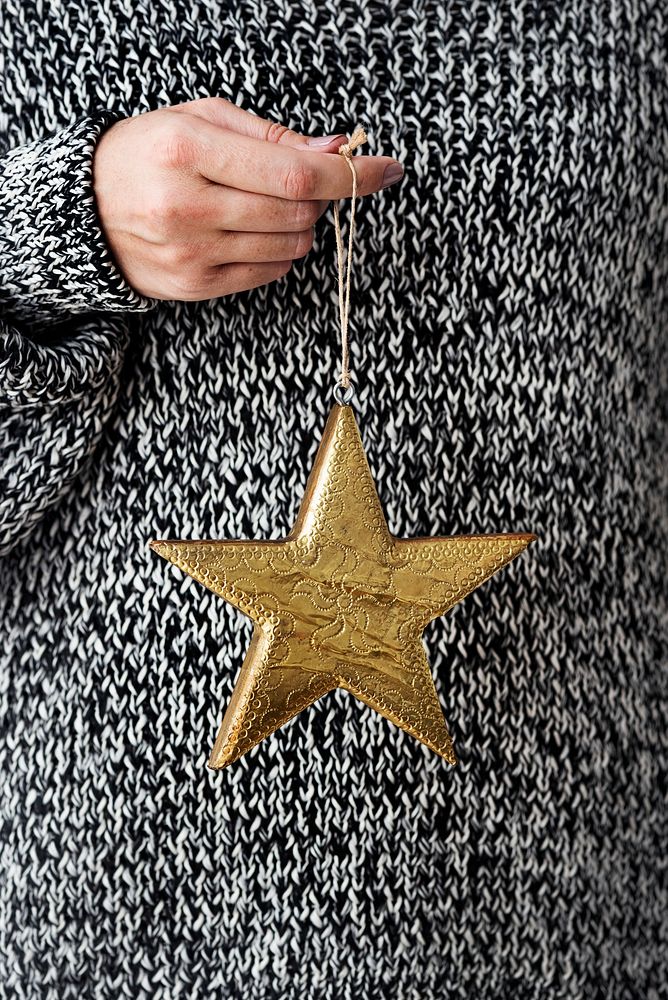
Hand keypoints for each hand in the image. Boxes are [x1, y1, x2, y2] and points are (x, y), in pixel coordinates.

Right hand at [92, 97, 403, 300]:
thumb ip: (269, 135)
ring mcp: (191, 253)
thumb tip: (335, 148)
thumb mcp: (199, 119)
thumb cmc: (148, 154)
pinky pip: (268, 274)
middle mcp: (187, 207)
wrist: (84, 211)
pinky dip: (277, 253)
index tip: (387, 170)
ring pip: (289, 249)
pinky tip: (249, 232)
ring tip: (264, 206)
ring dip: (298, 227)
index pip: (293, 172)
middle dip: (319, 198)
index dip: (350, 174)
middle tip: (304, 182)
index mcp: (187, 150)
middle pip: (297, 214)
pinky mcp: (195, 286)